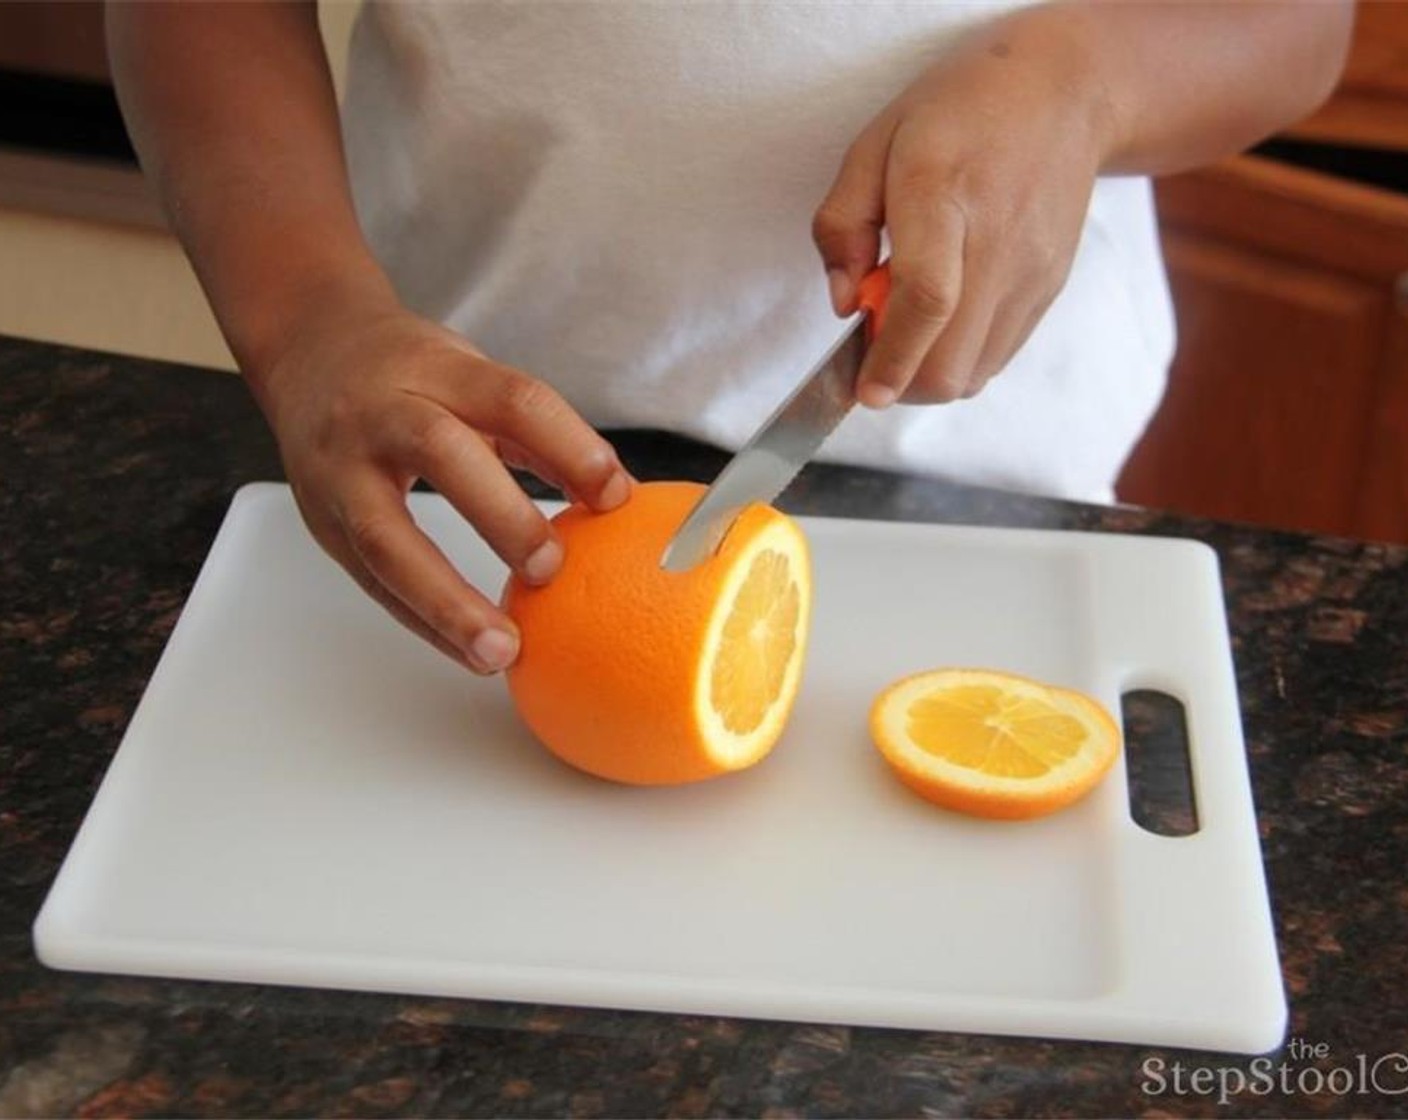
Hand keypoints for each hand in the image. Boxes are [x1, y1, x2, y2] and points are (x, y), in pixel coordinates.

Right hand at [251, 294, 631, 673]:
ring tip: (500, 651)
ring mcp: (341, 471)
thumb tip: (611, 496)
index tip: (615, 497)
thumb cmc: (406, 371)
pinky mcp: (323, 522)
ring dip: (446, 602)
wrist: (308, 350)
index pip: (512, 400)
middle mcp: (381, 414)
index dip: (569, 447)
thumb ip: (534, 432)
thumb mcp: (471, 376)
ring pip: (387, 537)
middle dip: (502, 517)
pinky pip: (372, 581)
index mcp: (435, 370)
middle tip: (552, 571)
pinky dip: (423, 621)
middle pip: (442, 454)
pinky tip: (466, 650)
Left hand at [813, 6, 1111, 406]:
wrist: (1064, 94)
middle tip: (875, 346)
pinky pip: (996, 357)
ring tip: (911, 322)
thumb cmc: (958, 113)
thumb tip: (844, 304)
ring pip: (975, 374)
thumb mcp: (874, 145)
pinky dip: (959, 359)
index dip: (892, 357)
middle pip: (952, 361)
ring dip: (929, 373)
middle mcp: (997, 243)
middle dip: (901, 382)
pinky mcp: (1048, 291)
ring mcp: (1031, 274)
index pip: (926, 299)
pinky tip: (944, 317)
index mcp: (943, 194)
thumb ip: (842, 225)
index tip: (865, 391)